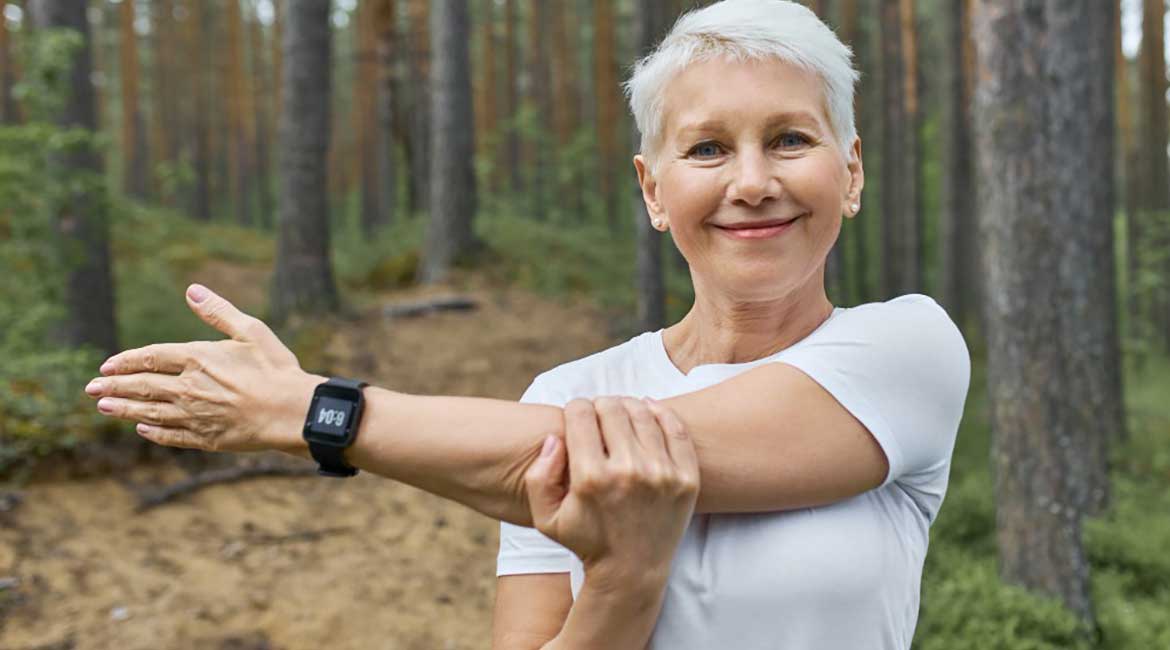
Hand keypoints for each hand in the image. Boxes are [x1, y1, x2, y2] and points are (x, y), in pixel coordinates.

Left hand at [83, 284, 321, 453]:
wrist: (293, 411)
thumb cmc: (277, 368)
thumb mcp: (251, 331)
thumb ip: (218, 312)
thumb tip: (192, 290)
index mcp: (198, 358)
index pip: (150, 357)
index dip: (126, 361)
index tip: (107, 366)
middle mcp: (189, 388)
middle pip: (142, 386)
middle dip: (113, 387)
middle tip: (91, 389)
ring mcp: (195, 415)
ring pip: (150, 412)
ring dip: (124, 410)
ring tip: (103, 408)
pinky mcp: (206, 438)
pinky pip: (171, 436)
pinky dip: (153, 432)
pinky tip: (141, 429)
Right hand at [524, 396, 699, 587]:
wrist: (632, 571)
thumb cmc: (586, 540)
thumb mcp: (546, 517)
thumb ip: (538, 476)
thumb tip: (554, 438)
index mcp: (591, 478)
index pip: (581, 414)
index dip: (574, 408)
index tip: (577, 416)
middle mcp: (628, 472)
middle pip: (612, 408)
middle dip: (599, 405)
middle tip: (598, 415)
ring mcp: (662, 474)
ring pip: (643, 413)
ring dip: (628, 407)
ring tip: (621, 414)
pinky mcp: (686, 478)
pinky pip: (675, 428)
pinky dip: (660, 413)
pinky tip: (648, 411)